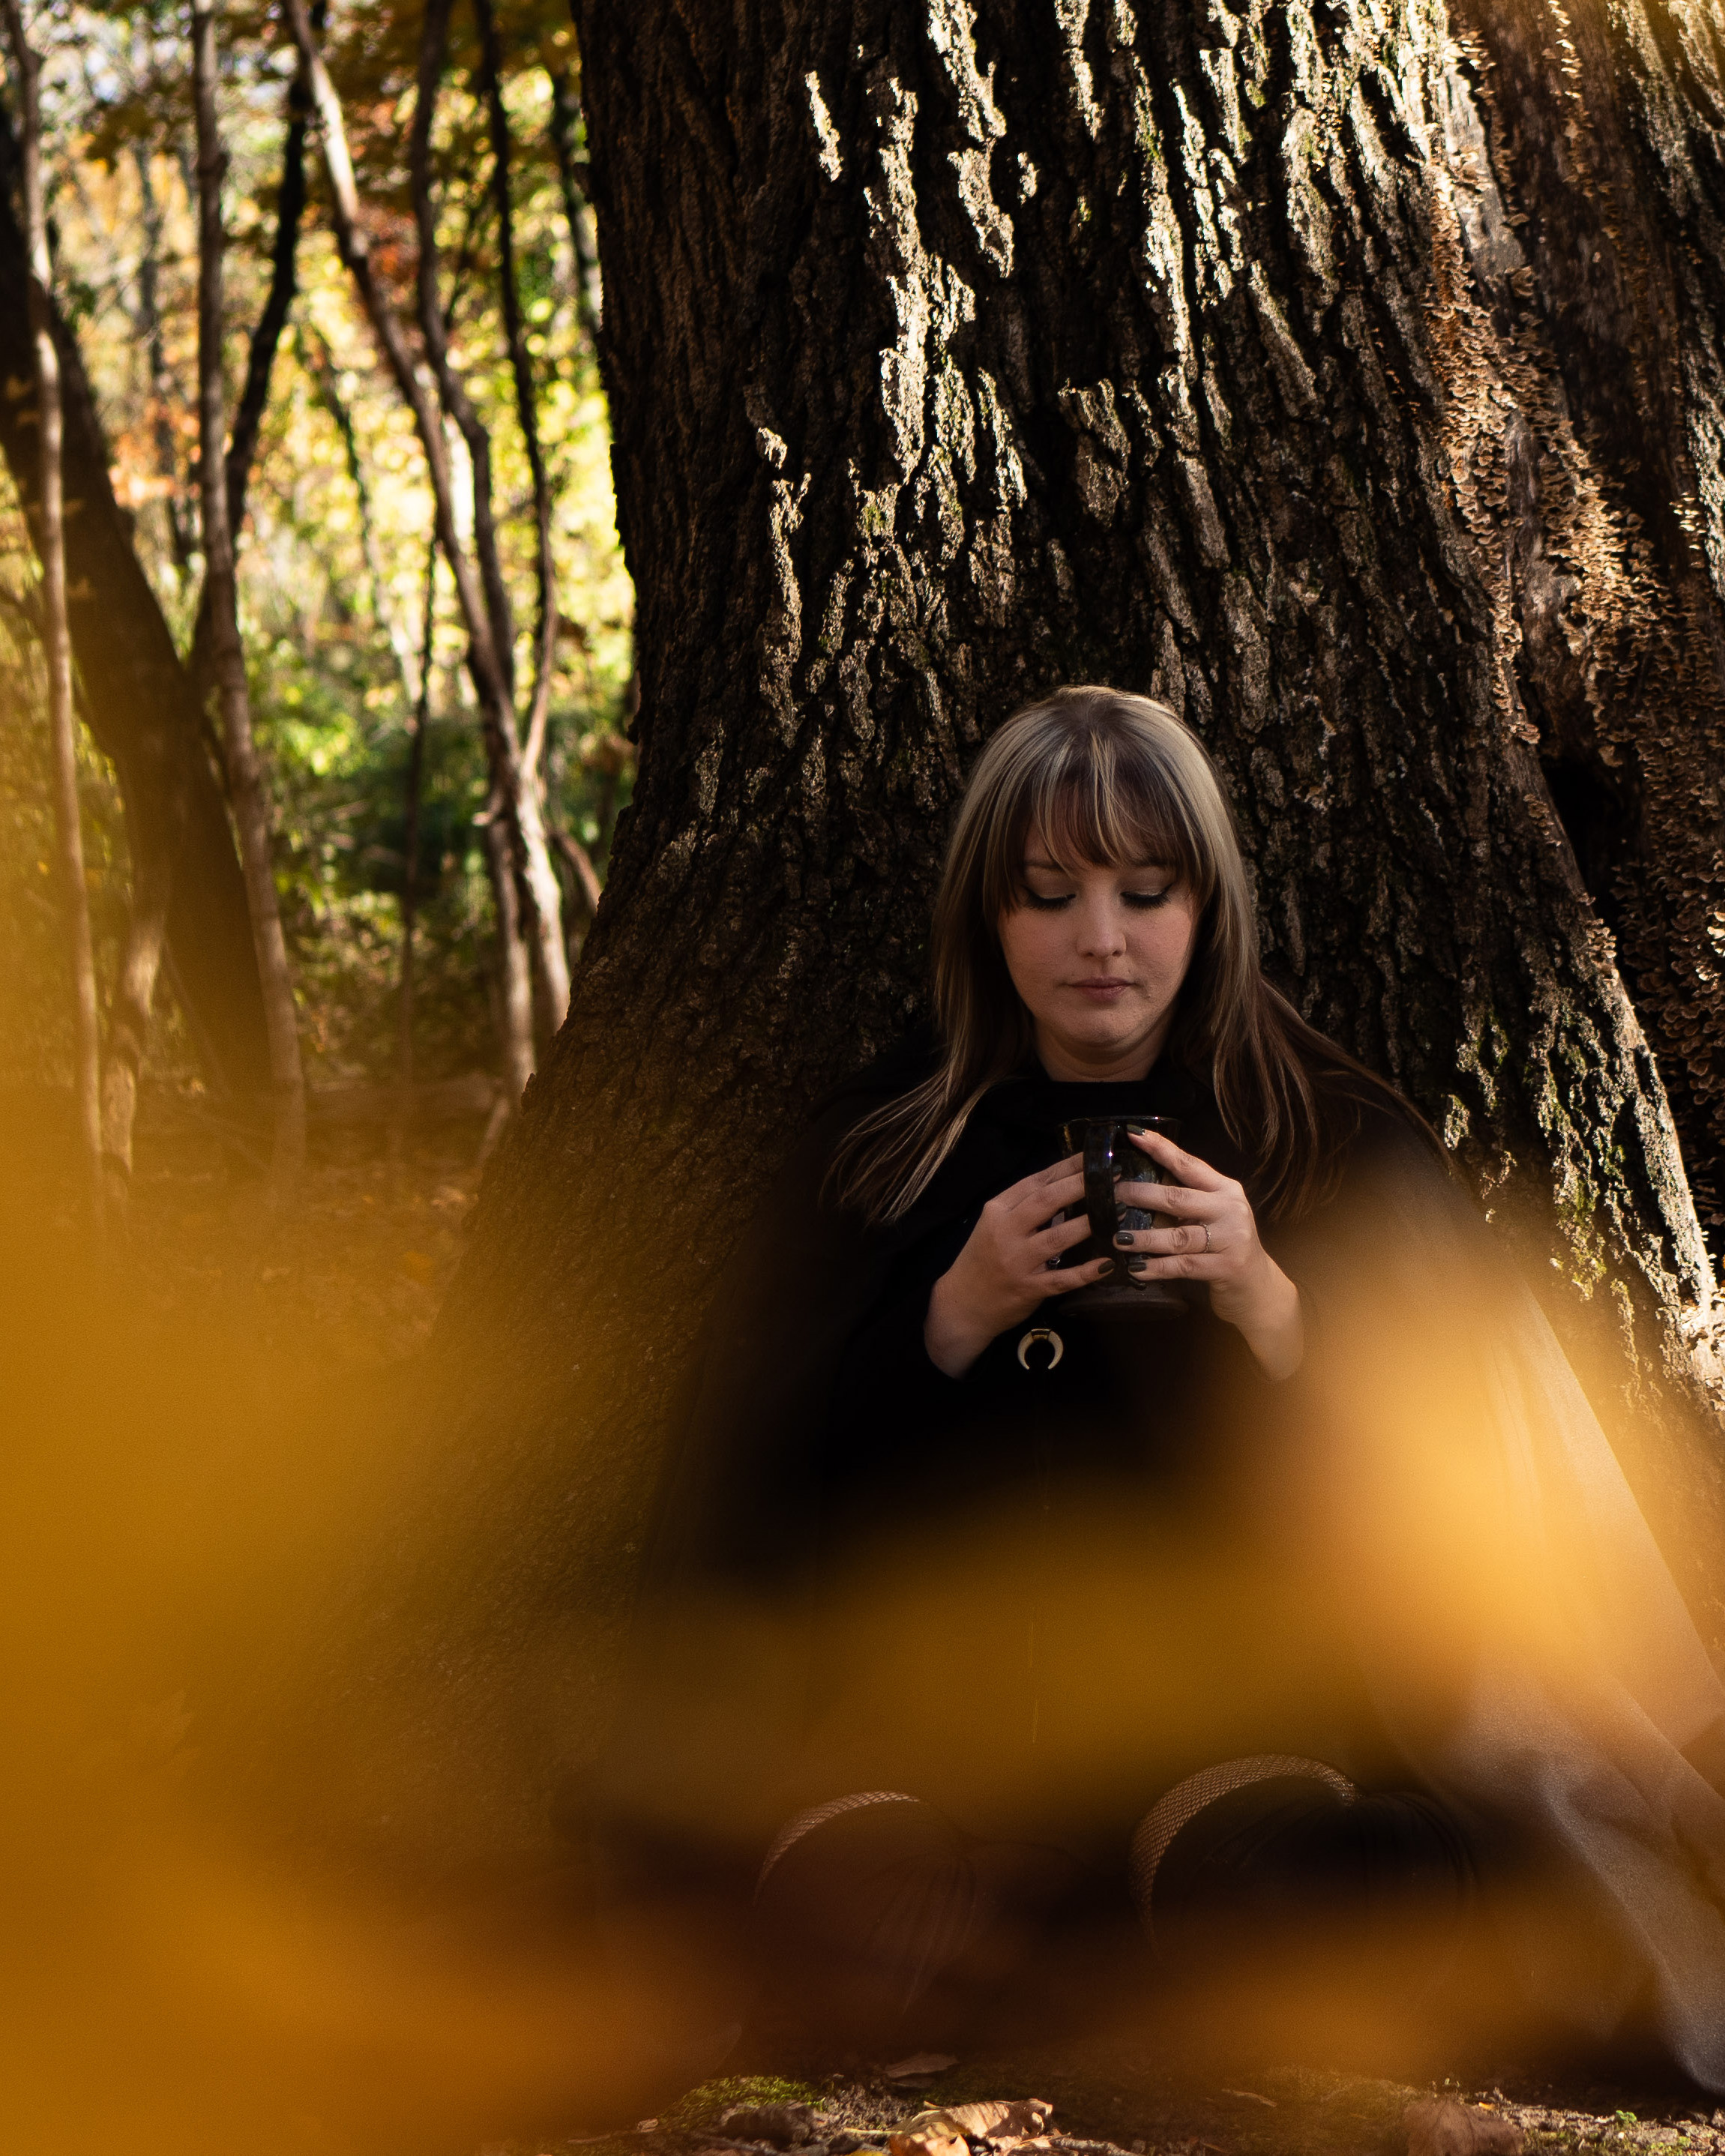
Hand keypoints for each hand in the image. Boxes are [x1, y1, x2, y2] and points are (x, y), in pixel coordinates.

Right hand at [924, 1155, 1114, 1376]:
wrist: (962, 1304)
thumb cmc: (983, 1259)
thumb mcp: (995, 1225)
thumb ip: (1026, 1208)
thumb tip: (1069, 1187)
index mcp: (998, 1210)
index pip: (1036, 1181)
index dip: (1067, 1168)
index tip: (1094, 1157)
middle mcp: (1005, 1231)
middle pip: (1048, 1201)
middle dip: (1082, 1186)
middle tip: (1114, 1177)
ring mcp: (1017, 1261)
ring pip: (1058, 1237)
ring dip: (1090, 1223)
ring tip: (1118, 1211)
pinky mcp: (1029, 1288)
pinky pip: (1063, 1279)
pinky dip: (1087, 1271)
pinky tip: (1108, 1263)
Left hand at [1114, 1130, 1304, 1378]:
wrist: (1257, 1286)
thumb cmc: (1225, 1244)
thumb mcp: (1213, 1214)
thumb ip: (1186, 1198)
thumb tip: (1136, 1183)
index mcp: (1225, 1189)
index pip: (1189, 1163)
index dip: (1160, 1148)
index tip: (1133, 1135)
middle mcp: (1231, 1209)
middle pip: (1179, 1198)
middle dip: (1142, 1195)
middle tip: (1114, 1194)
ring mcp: (1232, 1238)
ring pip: (1179, 1236)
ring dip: (1145, 1237)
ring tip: (1119, 1238)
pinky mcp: (1227, 1267)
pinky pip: (1184, 1265)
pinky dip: (1157, 1267)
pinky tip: (1137, 1268)